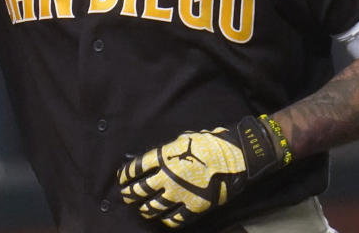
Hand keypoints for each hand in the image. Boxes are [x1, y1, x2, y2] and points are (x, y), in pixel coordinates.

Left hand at [117, 116, 289, 227]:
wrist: (236, 158)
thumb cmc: (211, 144)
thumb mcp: (185, 139)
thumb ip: (169, 150)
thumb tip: (158, 157)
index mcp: (164, 157)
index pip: (136, 167)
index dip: (126, 174)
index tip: (122, 178)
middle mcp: (167, 177)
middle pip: (140, 189)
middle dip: (130, 193)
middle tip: (125, 195)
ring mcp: (179, 194)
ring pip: (153, 206)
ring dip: (145, 209)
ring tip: (141, 209)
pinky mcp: (193, 207)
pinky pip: (174, 218)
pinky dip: (166, 220)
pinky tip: (163, 219)